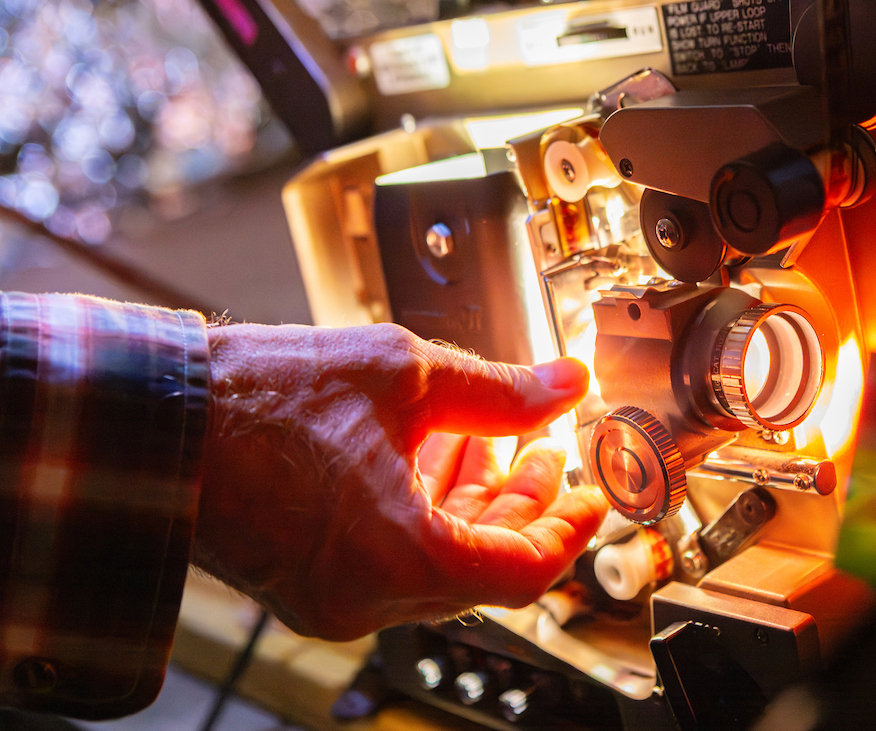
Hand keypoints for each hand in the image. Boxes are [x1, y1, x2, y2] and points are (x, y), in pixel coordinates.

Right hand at [192, 322, 607, 640]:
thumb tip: (563, 386)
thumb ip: (499, 391)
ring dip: (473, 504)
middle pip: (484, 567)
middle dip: (521, 506)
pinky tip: (433, 455)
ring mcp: (335, 598)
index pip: (524, 569)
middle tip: (543, 452)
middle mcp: (369, 596)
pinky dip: (424, 515)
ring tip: (490, 440)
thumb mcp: (402, 375)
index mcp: (400, 557)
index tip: (588, 496)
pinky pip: (394, 562)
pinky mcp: (309, 585)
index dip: (567, 529)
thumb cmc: (255, 400)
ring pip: (440, 565)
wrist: (153, 418)